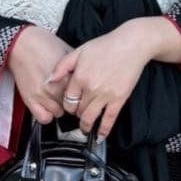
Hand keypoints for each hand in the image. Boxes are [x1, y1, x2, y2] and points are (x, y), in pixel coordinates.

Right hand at [7, 25, 74, 123]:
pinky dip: (48, 114)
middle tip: (68, 93)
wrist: (21, 44)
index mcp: (68, 76)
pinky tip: (48, 105)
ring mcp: (43, 95)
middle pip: (73, 105)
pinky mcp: (30, 100)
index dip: (83, 93)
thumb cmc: (42, 44)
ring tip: (57, 97)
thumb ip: (79, 66)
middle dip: (73, 100)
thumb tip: (88, 75)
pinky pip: (44, 118)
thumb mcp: (68, 51)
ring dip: (60, 107)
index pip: (83, 94)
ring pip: (60, 113)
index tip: (81, 92)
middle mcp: (56, 87)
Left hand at [45, 20, 159, 139]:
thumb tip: (50, 79)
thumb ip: (63, 65)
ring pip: (90, 117)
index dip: (67, 104)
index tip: (69, 105)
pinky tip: (100, 135)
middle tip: (78, 113)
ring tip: (85, 127)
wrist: (131, 45)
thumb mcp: (80, 51)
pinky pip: (109, 119)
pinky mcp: (119, 99)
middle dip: (76, 113)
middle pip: (77, 110)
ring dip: (85, 125)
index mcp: (80, 77)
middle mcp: (91, 88)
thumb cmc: (106, 46)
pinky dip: (104, 130)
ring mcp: (105, 95)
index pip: (67, 99)